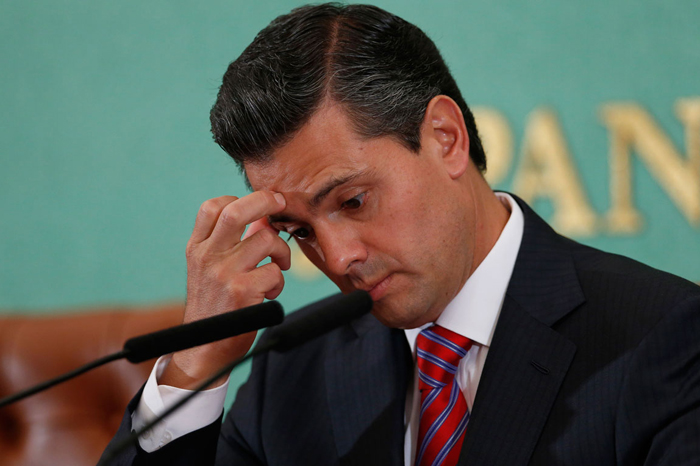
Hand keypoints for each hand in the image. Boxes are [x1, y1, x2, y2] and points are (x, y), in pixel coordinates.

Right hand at [160, 191, 289, 388]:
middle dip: (265, 201)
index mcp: (197, 248)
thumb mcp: (211, 270)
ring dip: (281, 253)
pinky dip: (279, 281)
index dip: (240, 199)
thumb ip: (232, 244)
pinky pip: (275, 271)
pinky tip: (270, 294)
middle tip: (280, 204)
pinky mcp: (241, 291)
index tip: (258, 209)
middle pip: (237, 210)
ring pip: (265, 239)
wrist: (203, 349)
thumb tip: (263, 218)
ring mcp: (223, 273)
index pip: (213, 207)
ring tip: (277, 269)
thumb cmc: (214, 307)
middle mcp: (206, 256)